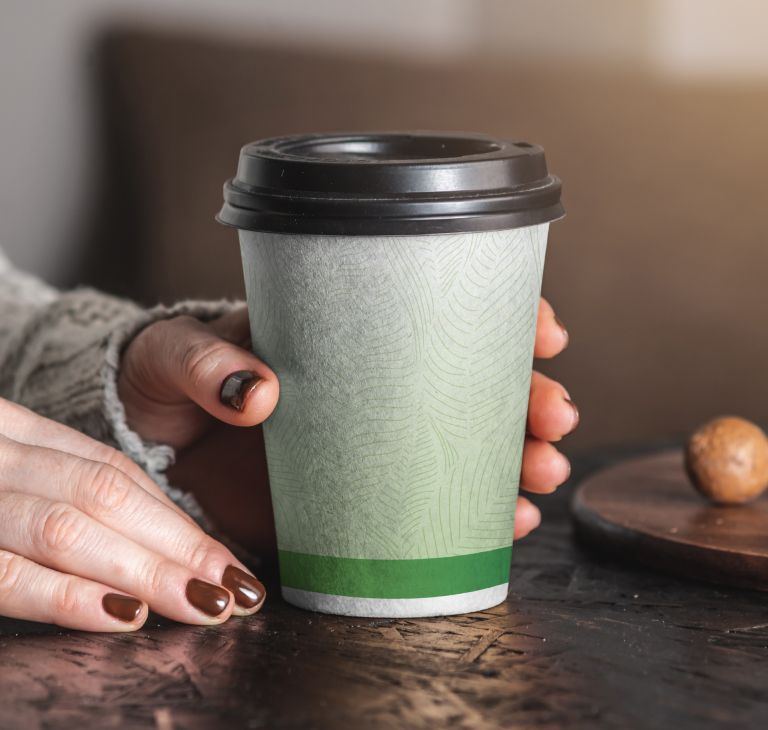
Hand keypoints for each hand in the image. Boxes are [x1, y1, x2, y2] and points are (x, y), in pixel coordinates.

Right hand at [0, 398, 265, 631]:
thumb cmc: (5, 465)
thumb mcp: (30, 450)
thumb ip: (82, 476)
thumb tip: (214, 464)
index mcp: (20, 431)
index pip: (113, 475)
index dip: (176, 522)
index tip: (231, 564)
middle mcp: (0, 457)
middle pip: (102, 497)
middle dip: (173, 550)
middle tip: (232, 591)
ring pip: (64, 532)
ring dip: (140, 573)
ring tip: (201, 604)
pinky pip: (5, 575)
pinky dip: (65, 597)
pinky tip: (122, 614)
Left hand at [119, 299, 575, 548]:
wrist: (147, 448)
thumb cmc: (165, 381)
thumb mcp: (176, 351)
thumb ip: (206, 361)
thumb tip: (260, 391)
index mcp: (343, 333)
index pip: (435, 310)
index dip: (502, 315)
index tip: (543, 328)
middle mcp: (370, 388)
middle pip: (472, 383)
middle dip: (528, 397)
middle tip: (554, 415)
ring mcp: (368, 446)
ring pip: (465, 446)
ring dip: (516, 459)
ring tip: (541, 475)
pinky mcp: (353, 499)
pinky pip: (427, 507)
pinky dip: (472, 516)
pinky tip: (502, 522)